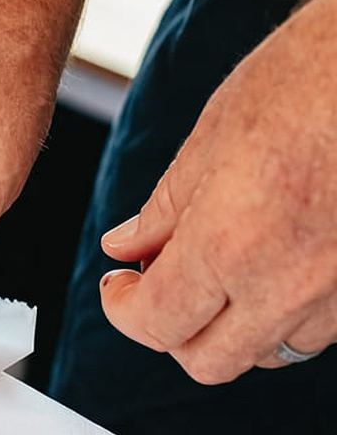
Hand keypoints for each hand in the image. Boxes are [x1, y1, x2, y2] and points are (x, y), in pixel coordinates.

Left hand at [99, 0, 336, 383]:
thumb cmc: (313, 74)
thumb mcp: (213, 135)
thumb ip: (164, 209)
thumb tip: (126, 246)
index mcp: (231, 244)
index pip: (156, 323)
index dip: (123, 309)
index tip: (118, 284)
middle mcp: (290, 282)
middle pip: (210, 360)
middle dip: (171, 331)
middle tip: (156, 285)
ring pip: (271, 350)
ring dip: (233, 325)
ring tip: (219, 271)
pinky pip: (321, 327)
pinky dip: (287, 311)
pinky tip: (276, 264)